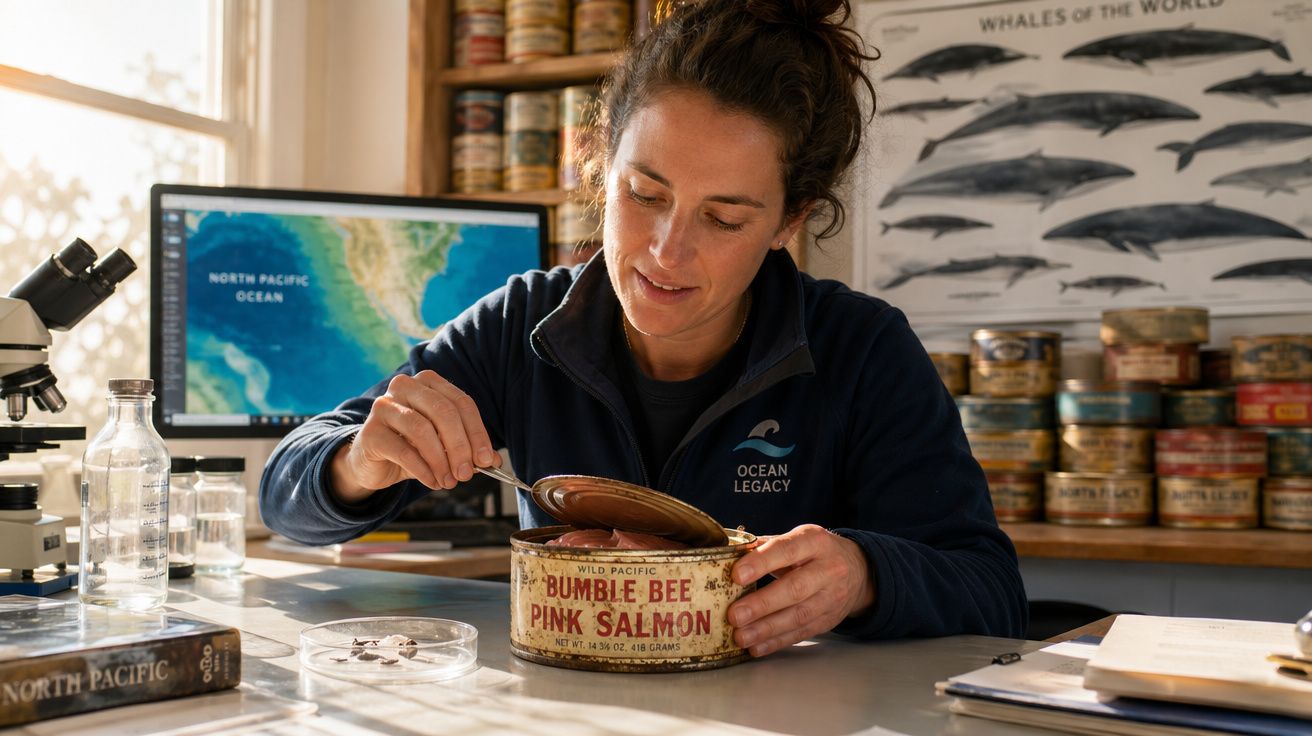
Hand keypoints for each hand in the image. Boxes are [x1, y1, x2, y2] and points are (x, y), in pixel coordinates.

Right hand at [329, 371, 498, 502]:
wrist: (374, 463)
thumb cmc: (413, 448)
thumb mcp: (444, 447)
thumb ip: (468, 450)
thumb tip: (493, 461)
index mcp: (428, 382)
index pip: (461, 403)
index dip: (477, 433)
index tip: (486, 460)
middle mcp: (405, 386)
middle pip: (443, 412)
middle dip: (460, 446)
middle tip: (467, 474)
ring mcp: (384, 406)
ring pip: (422, 429)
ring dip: (441, 460)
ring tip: (449, 481)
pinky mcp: (370, 431)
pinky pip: (403, 450)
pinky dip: (423, 469)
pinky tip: (433, 482)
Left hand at [727, 524, 874, 656]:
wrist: (859, 570)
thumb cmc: (815, 552)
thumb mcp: (797, 539)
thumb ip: (766, 546)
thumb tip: (728, 554)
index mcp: (814, 541)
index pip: (787, 551)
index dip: (761, 563)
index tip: (736, 575)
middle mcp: (828, 569)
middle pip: (795, 589)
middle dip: (762, 604)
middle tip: (735, 615)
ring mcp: (832, 597)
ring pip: (799, 616)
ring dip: (767, 629)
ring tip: (741, 636)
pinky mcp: (830, 620)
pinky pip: (802, 633)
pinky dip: (777, 642)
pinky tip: (757, 647)